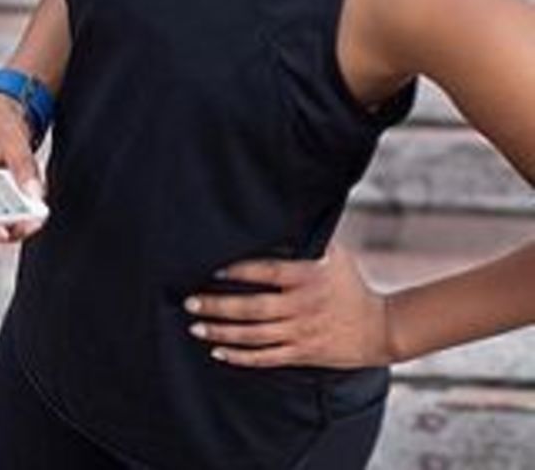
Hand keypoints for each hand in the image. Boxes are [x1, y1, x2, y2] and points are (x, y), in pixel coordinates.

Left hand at [182, 241, 393, 368]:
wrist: (381, 329)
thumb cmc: (350, 285)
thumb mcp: (334, 255)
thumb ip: (307, 239)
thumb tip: (280, 213)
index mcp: (309, 277)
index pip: (268, 272)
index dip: (240, 271)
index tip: (213, 270)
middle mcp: (303, 307)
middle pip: (253, 308)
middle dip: (218, 306)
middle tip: (190, 301)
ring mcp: (302, 333)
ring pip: (254, 336)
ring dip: (222, 332)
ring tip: (196, 325)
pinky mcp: (303, 354)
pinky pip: (266, 358)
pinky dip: (240, 357)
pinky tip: (218, 351)